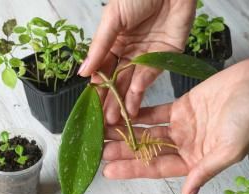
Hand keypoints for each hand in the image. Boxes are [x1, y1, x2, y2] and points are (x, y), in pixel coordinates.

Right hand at [78, 0, 195, 123]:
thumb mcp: (112, 19)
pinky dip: (142, 85)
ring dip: (126, 99)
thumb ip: (99, 47)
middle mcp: (129, 53)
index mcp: (114, 43)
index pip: (103, 71)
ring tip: (119, 118)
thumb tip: (83, 73)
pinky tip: (132, 97)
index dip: (97, 88)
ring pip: (133, 82)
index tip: (91, 105)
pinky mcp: (165, 57)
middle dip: (111, 100)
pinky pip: (151, 74)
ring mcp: (147, 56)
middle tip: (105, 120)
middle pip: (118, 81)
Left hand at [102, 59, 248, 193]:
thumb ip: (205, 171)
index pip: (157, 168)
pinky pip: (156, 112)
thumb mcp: (230, 150)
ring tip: (103, 132)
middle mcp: (185, 146)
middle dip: (123, 151)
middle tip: (98, 150)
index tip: (109, 171)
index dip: (133, 170)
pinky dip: (139, 113)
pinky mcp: (181, 107)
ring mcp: (181, 127)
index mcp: (195, 161)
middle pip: (147, 151)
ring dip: (127, 132)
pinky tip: (122, 113)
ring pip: (148, 132)